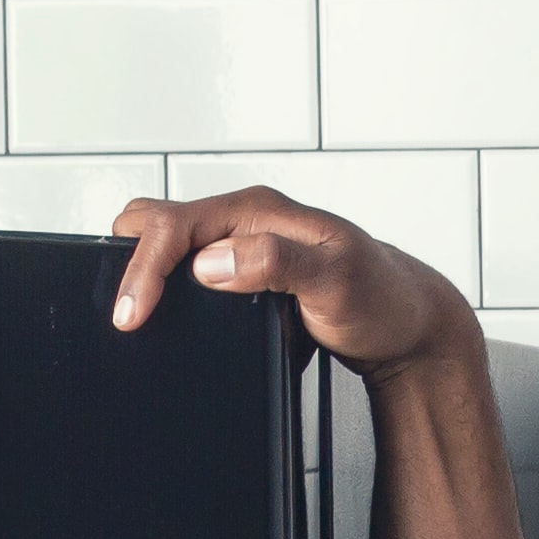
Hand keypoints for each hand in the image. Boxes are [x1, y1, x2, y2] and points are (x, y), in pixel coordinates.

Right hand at [106, 186, 475, 382]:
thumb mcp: (338, 281)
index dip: (145, 268)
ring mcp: (246, 244)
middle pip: (159, 222)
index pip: (176, 225)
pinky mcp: (248, 271)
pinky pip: (191, 268)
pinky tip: (168, 314)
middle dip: (130, 260)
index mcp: (260, 211)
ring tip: (135, 314)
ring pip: (171, 243)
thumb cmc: (385, 301)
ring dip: (145, 271)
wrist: (411, 327)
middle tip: (126, 313)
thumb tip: (212, 261)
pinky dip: (168, 285)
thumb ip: (278, 263)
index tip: (132, 314)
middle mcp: (248, 220)